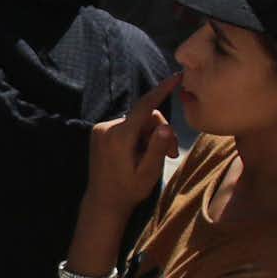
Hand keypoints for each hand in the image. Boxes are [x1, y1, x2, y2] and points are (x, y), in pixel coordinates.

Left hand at [86, 76, 179, 218]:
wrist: (103, 201)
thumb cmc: (128, 190)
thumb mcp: (148, 173)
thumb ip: (157, 148)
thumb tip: (167, 127)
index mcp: (119, 137)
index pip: (144, 107)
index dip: (161, 90)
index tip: (176, 76)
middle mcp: (106, 128)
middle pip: (145, 117)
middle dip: (160, 132)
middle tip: (170, 155)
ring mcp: (101, 129)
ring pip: (138, 122)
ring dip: (150, 136)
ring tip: (153, 159)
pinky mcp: (100, 132)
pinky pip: (127, 126)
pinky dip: (138, 136)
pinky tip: (139, 154)